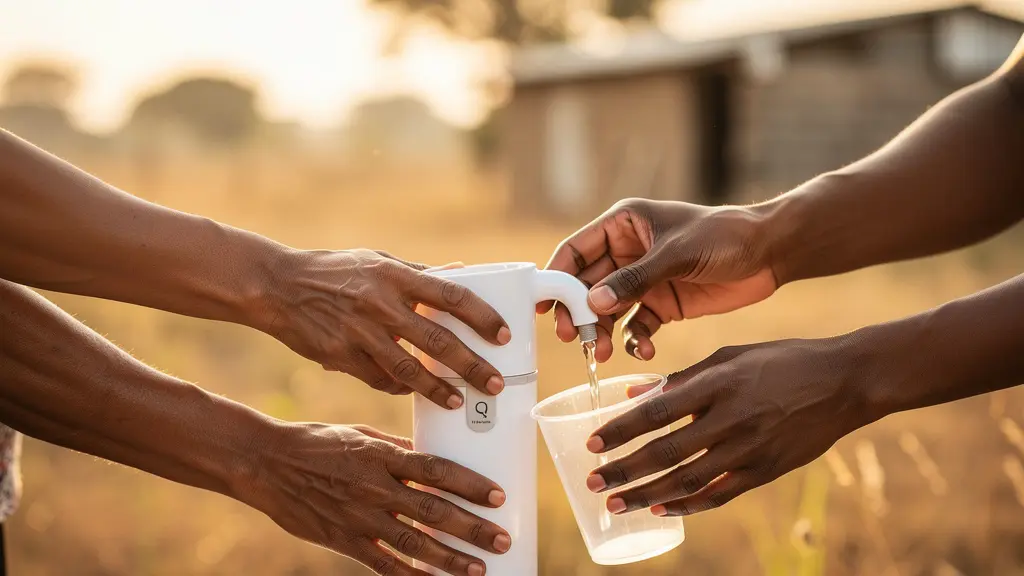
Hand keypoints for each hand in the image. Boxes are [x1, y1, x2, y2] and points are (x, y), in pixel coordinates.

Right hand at [240, 423, 511, 575]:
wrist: (266, 463)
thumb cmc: (318, 443)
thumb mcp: (361, 436)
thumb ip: (398, 448)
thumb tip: (434, 454)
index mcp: (382, 456)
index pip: (436, 470)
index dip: (470, 484)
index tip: (498, 495)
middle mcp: (374, 488)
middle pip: (433, 512)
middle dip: (472, 528)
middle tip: (501, 539)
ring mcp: (359, 518)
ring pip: (414, 544)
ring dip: (450, 559)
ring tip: (480, 569)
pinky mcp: (344, 540)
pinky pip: (382, 564)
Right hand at [257, 249, 510, 408]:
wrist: (277, 285)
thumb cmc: (334, 270)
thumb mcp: (377, 261)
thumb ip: (418, 273)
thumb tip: (463, 272)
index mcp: (395, 276)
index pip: (452, 295)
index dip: (482, 316)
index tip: (505, 334)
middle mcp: (380, 303)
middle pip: (438, 340)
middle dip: (471, 365)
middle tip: (494, 384)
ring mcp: (359, 332)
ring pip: (409, 369)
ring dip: (438, 389)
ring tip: (458, 401)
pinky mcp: (340, 356)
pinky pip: (378, 378)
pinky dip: (399, 387)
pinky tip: (414, 393)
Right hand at [540, 198, 776, 361]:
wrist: (770, 253)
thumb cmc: (724, 236)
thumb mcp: (677, 254)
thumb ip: (633, 279)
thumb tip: (591, 303)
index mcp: (624, 225)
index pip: (576, 250)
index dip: (556, 276)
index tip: (542, 305)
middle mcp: (627, 252)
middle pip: (586, 285)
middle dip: (577, 312)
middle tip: (572, 338)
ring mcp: (643, 280)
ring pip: (607, 310)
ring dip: (601, 331)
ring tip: (601, 353)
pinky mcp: (662, 304)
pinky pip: (636, 326)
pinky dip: (635, 340)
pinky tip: (644, 351)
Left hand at [582, 337, 873, 516]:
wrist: (846, 381)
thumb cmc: (782, 360)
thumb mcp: (730, 356)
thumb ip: (681, 378)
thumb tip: (633, 395)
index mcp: (719, 383)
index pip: (657, 412)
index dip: (621, 430)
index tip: (592, 444)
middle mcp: (732, 418)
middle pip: (666, 452)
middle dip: (625, 470)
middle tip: (594, 483)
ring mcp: (751, 449)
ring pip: (688, 480)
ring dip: (647, 495)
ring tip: (617, 503)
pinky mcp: (766, 470)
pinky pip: (720, 494)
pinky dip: (688, 505)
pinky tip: (661, 510)